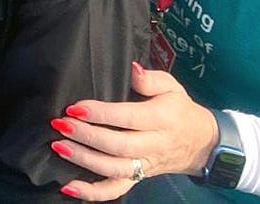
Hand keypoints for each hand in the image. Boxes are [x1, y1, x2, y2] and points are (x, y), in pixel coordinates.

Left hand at [51, 63, 218, 200]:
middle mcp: (154, 145)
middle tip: (61, 125)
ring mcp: (145, 166)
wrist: (200, 143)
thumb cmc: (178, 109)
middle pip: (119, 146)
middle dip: (87, 137)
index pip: (129, 118)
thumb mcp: (171, 86)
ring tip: (59, 147)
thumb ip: (151, 78)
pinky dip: (92, 193)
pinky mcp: (138, 178)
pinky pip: (116, 191)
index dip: (101, 114)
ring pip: (115, 170)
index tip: (75, 107)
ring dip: (84, 161)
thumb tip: (132, 69)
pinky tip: (69, 186)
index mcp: (162, 119)